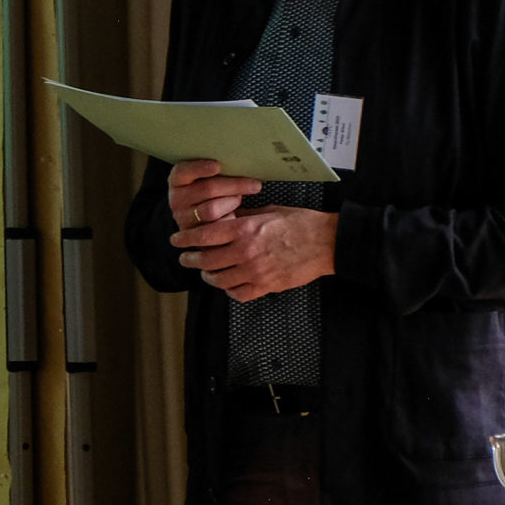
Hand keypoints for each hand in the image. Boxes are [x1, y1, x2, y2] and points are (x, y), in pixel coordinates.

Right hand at [167, 157, 262, 226]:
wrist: (207, 222)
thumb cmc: (215, 194)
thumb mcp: (211, 179)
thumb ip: (218, 171)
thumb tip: (243, 159)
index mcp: (177, 181)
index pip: (182, 172)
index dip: (199, 168)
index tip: (218, 165)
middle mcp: (176, 200)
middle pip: (206, 189)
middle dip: (234, 185)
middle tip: (255, 185)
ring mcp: (184, 219)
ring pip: (211, 209)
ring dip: (232, 203)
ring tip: (240, 199)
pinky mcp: (195, 236)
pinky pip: (217, 228)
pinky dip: (230, 220)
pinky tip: (236, 216)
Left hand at [172, 203, 338, 300]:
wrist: (328, 242)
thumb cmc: (301, 223)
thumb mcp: (267, 211)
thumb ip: (242, 217)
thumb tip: (222, 218)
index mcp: (244, 230)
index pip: (203, 236)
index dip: (185, 239)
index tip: (176, 240)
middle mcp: (246, 252)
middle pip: (205, 260)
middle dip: (190, 259)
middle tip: (185, 258)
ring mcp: (256, 272)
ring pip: (219, 279)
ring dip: (208, 276)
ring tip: (205, 271)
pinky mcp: (267, 286)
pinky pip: (239, 294)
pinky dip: (230, 290)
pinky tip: (229, 284)